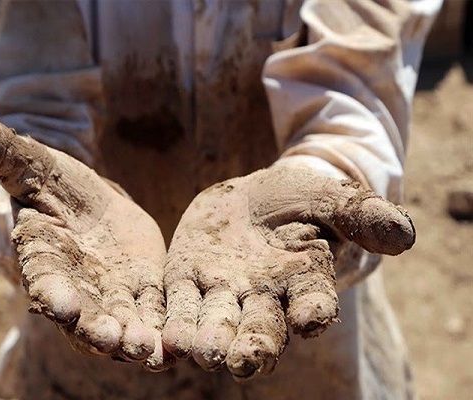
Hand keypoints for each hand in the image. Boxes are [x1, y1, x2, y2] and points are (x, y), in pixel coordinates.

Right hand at [0, 108, 169, 369]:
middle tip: (114, 341)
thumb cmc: (54, 180)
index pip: (44, 280)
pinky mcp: (142, 291)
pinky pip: (153, 315)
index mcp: (43, 256)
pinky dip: (162, 331)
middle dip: (97, 330)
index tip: (63, 309)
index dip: (53, 295)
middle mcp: (74, 286)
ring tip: (151, 352)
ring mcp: (110, 293)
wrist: (92, 201)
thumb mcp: (32, 163)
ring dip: (134, 340)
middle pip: (84, 316)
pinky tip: (177, 344)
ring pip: (121, 324)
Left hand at [162, 164, 413, 379]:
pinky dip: (172, 323)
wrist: (253, 197)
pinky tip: (165, 340)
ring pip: (215, 324)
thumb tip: (404, 235)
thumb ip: (363, 215)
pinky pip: (177, 304)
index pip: (313, 303)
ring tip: (200, 353)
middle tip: (243, 361)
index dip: (313, 311)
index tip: (310, 319)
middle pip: (260, 329)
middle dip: (253, 345)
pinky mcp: (186, 279)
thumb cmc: (299, 198)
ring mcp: (222, 292)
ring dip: (207, 341)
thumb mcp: (330, 198)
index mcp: (303, 282)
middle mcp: (263, 298)